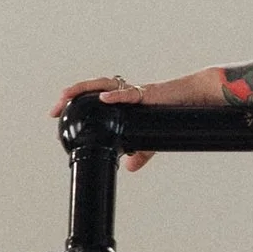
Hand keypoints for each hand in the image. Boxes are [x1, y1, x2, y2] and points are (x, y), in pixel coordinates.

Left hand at [52, 70, 222, 172]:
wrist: (197, 98)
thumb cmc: (174, 111)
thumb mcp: (153, 136)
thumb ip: (142, 151)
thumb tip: (130, 168)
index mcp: (125, 101)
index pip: (95, 96)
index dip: (76, 101)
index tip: (58, 112)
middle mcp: (127, 92)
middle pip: (94, 87)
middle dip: (72, 95)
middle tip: (54, 108)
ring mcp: (137, 91)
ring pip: (106, 83)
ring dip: (85, 89)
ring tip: (67, 96)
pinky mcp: (151, 94)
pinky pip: (131, 93)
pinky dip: (117, 95)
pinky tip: (104, 98)